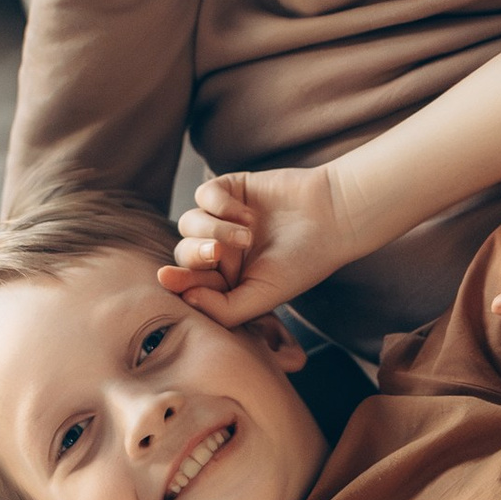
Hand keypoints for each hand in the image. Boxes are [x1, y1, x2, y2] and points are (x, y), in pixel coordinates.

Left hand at [166, 165, 351, 326]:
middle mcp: (222, 250)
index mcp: (227, 280)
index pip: (190, 282)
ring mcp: (223, 218)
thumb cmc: (301, 263)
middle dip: (195, 254)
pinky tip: (248, 214)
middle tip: (216, 253)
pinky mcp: (230, 190)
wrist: (333, 218)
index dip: (179, 280)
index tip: (167, 277)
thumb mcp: (262, 296)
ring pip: (189, 222)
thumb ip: (224, 309)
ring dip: (212, 228)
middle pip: (185, 252)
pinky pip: (204, 194)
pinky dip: (219, 204)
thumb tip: (185, 300)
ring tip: (246, 235)